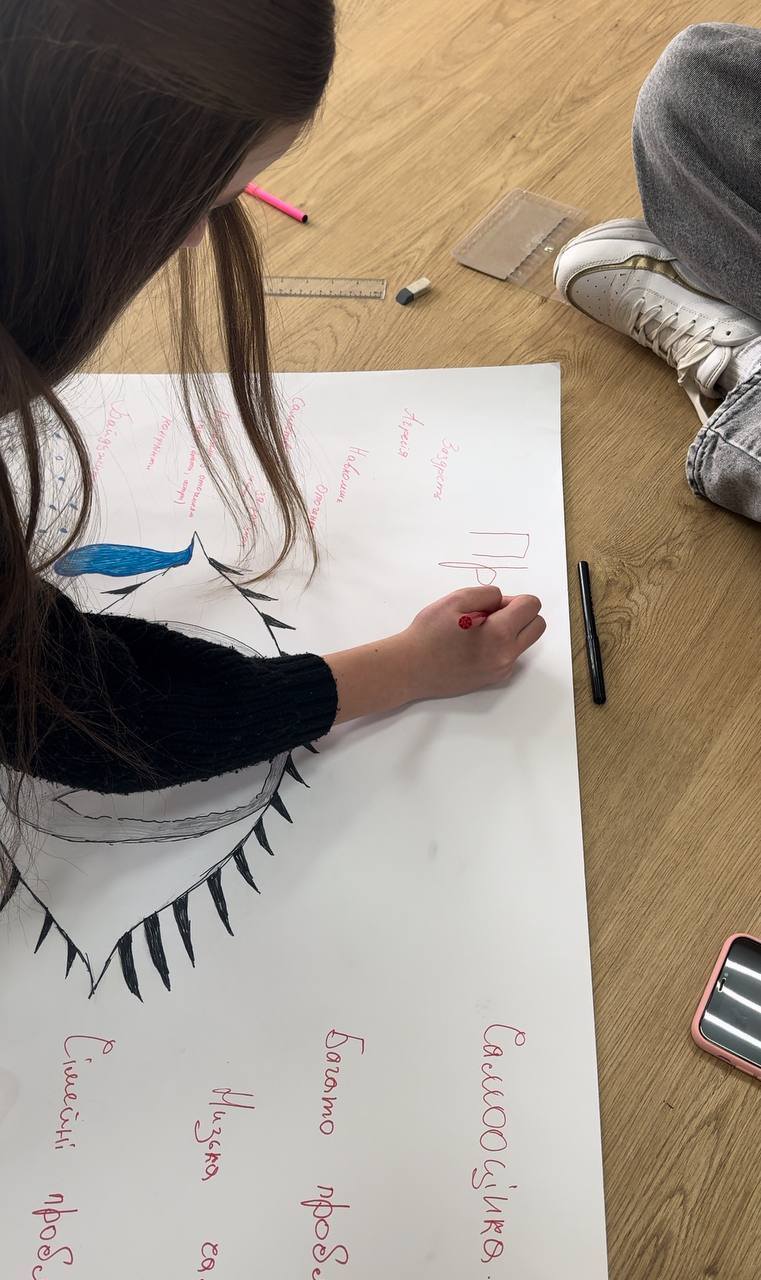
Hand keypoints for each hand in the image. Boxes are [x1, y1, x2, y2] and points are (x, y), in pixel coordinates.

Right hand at [402, 587, 545, 699]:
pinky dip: (500, 647)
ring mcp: (501, 669)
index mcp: (500, 633)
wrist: (410, 669)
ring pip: (524, 642)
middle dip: (520, 615)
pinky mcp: (493, 679)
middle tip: (490, 615)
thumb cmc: (428, 634)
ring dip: (511, 631)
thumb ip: (488, 594)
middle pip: (537, 625)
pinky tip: (474, 647)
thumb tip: (503, 602)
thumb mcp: (456, 599)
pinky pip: (510, 656)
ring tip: (479, 631)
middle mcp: (507, 654)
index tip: (492, 605)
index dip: (514, 599)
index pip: (532, 606)